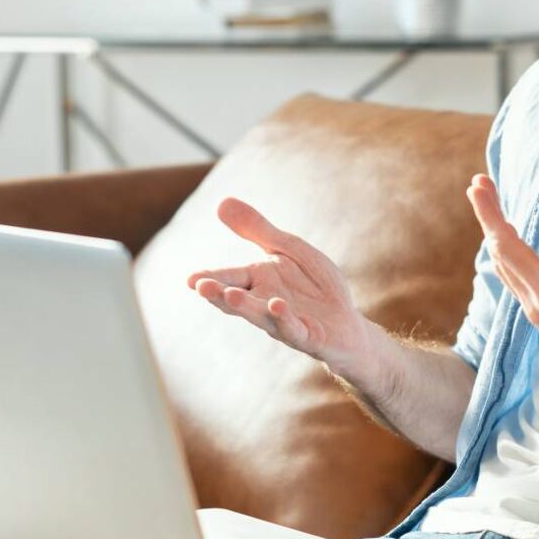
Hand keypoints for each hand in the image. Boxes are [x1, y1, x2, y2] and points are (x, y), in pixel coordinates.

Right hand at [187, 197, 380, 377]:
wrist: (347, 323)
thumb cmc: (315, 285)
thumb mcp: (288, 249)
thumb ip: (257, 230)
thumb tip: (220, 202)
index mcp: (258, 281)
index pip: (229, 277)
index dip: (209, 279)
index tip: (190, 279)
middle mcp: (265, 302)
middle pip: (237, 299)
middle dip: (218, 294)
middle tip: (201, 286)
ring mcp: (284, 322)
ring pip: (260, 315)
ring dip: (245, 306)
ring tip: (229, 295)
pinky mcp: (307, 336)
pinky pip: (293, 328)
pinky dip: (284, 318)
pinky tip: (277, 304)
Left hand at [465, 173, 538, 422]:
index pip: (506, 246)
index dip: (489, 213)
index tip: (477, 185)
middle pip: (500, 257)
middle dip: (489, 220)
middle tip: (481, 186)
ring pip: (508, 274)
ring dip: (499, 241)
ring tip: (496, 213)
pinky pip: (520, 286)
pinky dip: (512, 260)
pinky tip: (520, 252)